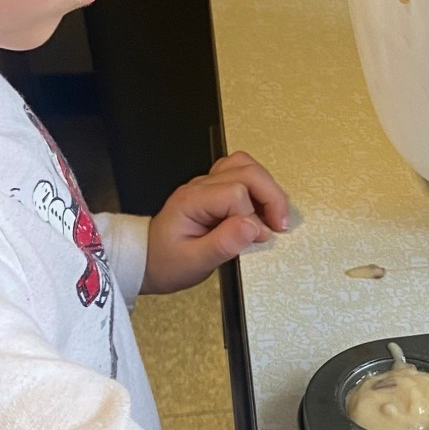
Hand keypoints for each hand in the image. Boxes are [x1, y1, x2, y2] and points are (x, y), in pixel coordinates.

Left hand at [143, 152, 290, 293]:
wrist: (148, 260)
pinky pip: (241, 172)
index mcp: (193, 200)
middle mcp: (201, 186)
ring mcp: (208, 184)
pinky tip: (261, 209)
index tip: (259, 239)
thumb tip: (254, 226)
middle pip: (247, 171)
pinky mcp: (215, 189)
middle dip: (271, 197)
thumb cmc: (168, 263)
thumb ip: (223, 244)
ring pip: (246, 166)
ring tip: (273, 216)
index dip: (253, 216)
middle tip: (279, 226)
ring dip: (267, 188)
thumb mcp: (194, 263)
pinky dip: (258, 186)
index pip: (236, 194)